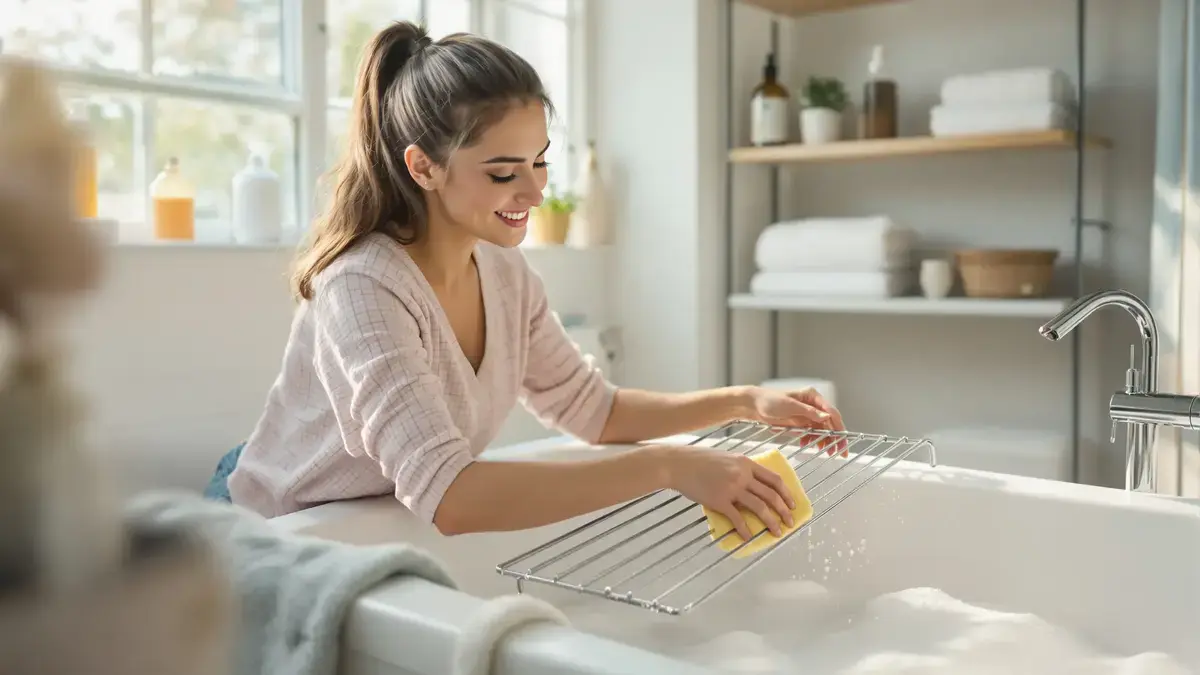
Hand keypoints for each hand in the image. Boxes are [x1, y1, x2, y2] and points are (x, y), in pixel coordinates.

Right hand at [658, 446, 795, 541]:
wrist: (679, 464)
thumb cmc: (700, 460)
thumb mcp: (727, 458)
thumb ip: (742, 469)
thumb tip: (755, 484)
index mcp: (746, 463)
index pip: (774, 479)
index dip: (787, 494)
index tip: (793, 504)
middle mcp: (742, 475)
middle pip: (771, 495)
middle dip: (784, 511)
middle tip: (789, 522)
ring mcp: (731, 488)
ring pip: (760, 507)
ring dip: (771, 522)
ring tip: (776, 532)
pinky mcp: (719, 500)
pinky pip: (737, 518)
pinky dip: (745, 530)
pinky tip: (748, 537)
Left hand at [747, 387, 847, 454]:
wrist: (754, 406)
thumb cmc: (770, 401)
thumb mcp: (790, 406)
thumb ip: (809, 412)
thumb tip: (826, 417)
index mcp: (813, 397)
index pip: (831, 413)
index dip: (839, 427)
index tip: (843, 440)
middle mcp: (813, 405)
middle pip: (830, 423)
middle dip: (835, 437)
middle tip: (839, 452)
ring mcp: (807, 415)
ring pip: (822, 430)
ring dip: (824, 440)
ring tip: (825, 451)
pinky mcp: (801, 423)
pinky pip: (812, 433)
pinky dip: (812, 440)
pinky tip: (807, 445)